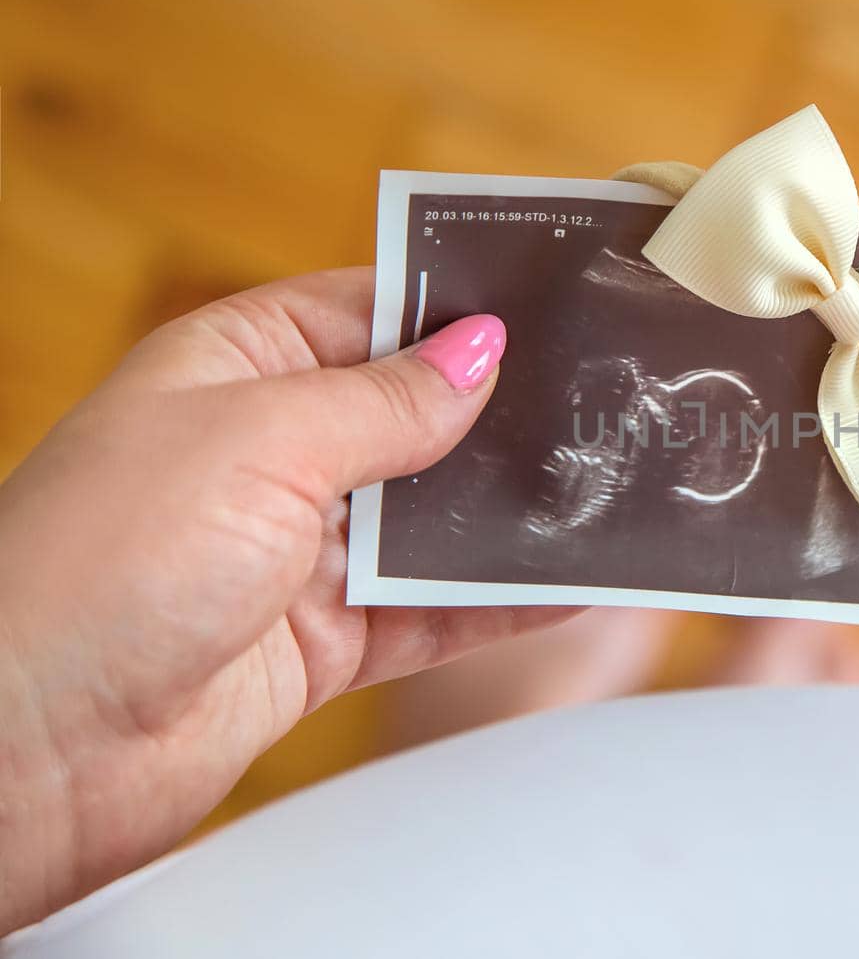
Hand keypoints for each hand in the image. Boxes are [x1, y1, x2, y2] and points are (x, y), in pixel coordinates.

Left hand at [0, 268, 576, 932]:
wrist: (29, 748)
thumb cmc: (103, 564)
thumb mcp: (259, 443)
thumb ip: (386, 402)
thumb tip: (481, 349)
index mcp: (237, 366)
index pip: (372, 308)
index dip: (459, 302)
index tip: (556, 302)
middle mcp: (271, 449)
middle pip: (416, 414)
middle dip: (503, 414)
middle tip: (608, 400)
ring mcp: (299, 547)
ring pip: (435, 517)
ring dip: (512, 513)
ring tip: (609, 490)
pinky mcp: (324, 637)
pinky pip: (433, 610)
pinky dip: (499, 601)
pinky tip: (569, 585)